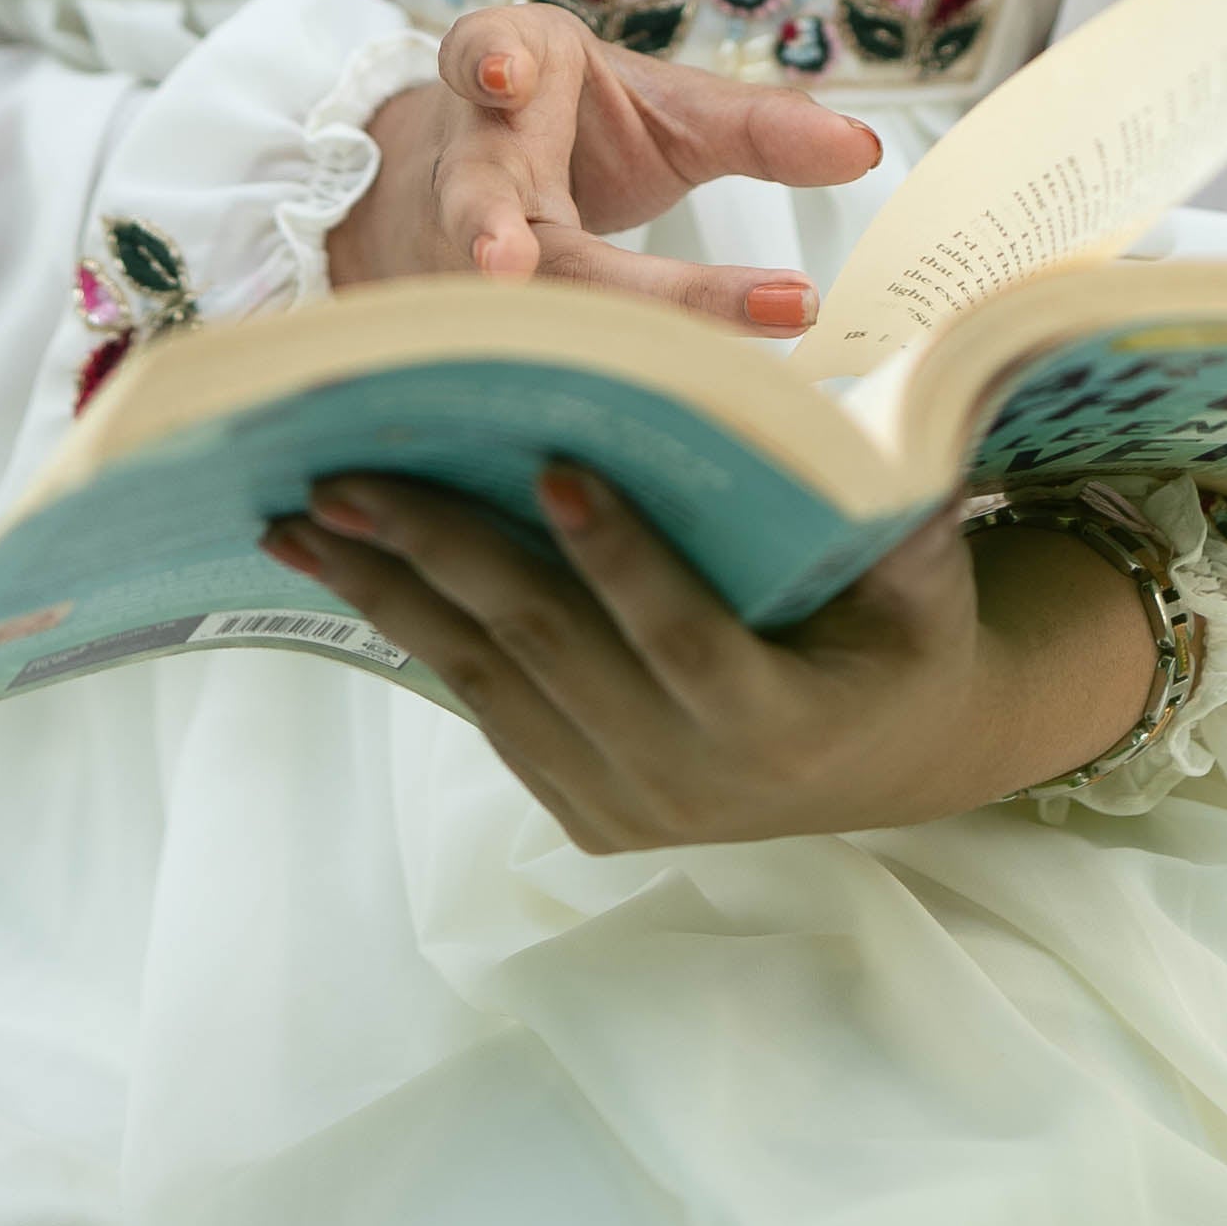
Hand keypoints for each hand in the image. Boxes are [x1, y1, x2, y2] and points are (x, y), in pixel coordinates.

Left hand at [271, 469, 1158, 848]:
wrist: (896, 759)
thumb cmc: (906, 633)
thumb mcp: (925, 577)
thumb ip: (895, 507)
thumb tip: (861, 414)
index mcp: (781, 724)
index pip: (683, 634)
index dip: (621, 556)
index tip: (556, 464)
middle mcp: (690, 781)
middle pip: (549, 650)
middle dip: (442, 551)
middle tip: (349, 472)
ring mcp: (626, 805)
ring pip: (488, 680)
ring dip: (387, 591)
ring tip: (301, 515)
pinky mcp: (582, 811)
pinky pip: (486, 707)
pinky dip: (413, 629)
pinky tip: (349, 565)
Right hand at [327, 2, 881, 337]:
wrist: (471, 178)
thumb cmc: (584, 135)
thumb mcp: (669, 114)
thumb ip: (755, 128)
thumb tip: (865, 151)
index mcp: (515, 72)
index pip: (485, 50)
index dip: (487, 62)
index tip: (504, 73)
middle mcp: (468, 158)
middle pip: (480, 195)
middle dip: (484, 227)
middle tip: (504, 263)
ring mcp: (445, 242)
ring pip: (465, 287)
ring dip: (488, 324)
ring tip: (510, 334)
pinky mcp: (453, 310)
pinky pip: (488, 353)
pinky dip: (531, 381)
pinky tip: (590, 416)